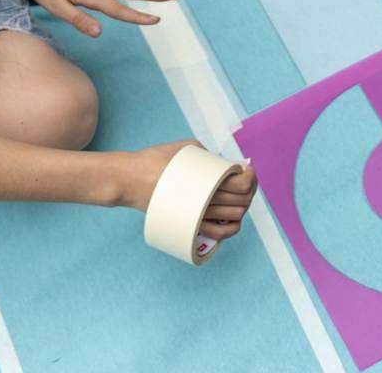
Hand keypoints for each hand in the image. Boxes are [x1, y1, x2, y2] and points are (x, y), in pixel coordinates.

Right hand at [126, 140, 257, 241]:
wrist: (130, 180)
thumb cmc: (155, 160)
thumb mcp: (187, 148)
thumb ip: (207, 154)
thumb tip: (221, 164)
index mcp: (208, 178)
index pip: (243, 184)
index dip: (251, 179)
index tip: (247, 173)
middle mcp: (206, 198)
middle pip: (242, 200)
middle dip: (248, 192)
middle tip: (242, 184)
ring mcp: (198, 214)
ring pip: (233, 216)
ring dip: (241, 208)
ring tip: (237, 199)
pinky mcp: (189, 225)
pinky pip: (217, 233)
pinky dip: (230, 229)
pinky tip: (233, 221)